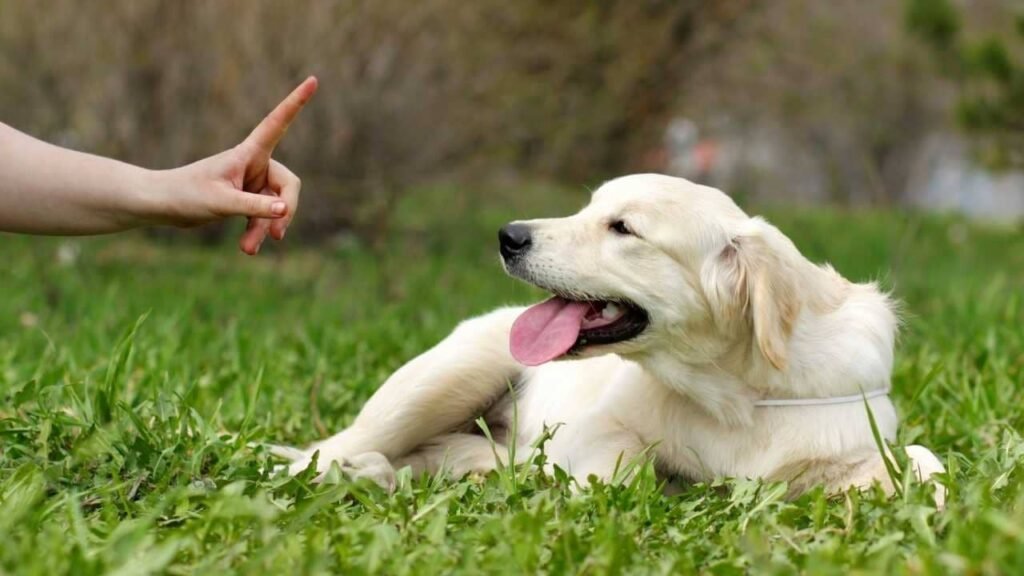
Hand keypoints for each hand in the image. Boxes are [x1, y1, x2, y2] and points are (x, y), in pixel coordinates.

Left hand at [152, 76, 317, 253]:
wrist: (160, 205)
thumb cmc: (185, 195)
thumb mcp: (220, 202)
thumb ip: (254, 207)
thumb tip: (284, 210)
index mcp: (247, 154)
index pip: (277, 123)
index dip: (296, 103)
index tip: (314, 80)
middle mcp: (254, 165)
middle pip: (287, 185)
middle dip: (283, 212)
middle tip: (278, 235)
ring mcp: (251, 183)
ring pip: (275, 207)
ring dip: (265, 229)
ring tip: (248, 250)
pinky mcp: (245, 200)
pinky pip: (263, 217)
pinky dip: (257, 232)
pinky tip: (247, 249)